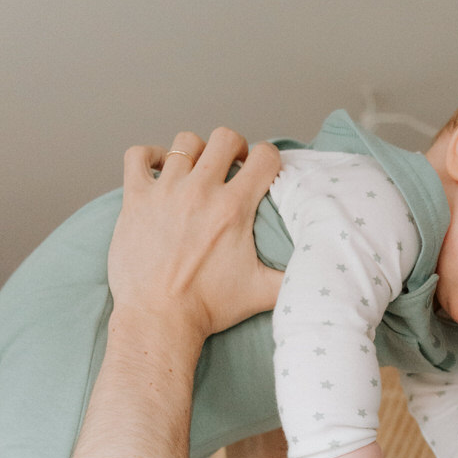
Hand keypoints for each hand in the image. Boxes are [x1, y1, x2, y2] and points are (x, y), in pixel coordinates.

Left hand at [107, 129, 283, 346]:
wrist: (159, 319)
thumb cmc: (208, 308)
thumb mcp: (261, 293)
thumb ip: (293, 278)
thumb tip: (322, 272)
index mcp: (233, 209)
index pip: (264, 157)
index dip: (269, 160)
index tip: (262, 172)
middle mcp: (200, 192)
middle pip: (225, 138)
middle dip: (234, 149)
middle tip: (231, 168)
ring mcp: (165, 191)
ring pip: (185, 143)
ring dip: (195, 153)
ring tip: (196, 173)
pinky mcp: (136, 198)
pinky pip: (138, 156)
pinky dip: (148, 157)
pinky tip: (158, 172)